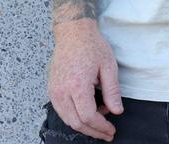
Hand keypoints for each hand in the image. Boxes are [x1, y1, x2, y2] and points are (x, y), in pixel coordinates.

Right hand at [48, 18, 122, 140]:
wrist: (73, 34)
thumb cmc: (92, 47)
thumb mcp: (109, 67)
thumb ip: (112, 91)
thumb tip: (116, 111)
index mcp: (77, 86)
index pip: (88, 116)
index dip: (101, 127)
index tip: (112, 130)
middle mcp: (61, 91)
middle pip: (75, 122)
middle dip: (93, 131)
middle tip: (107, 133)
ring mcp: (53, 91)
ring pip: (67, 119)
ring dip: (84, 125)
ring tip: (101, 121)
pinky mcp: (51, 90)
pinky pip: (62, 111)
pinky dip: (75, 116)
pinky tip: (89, 111)